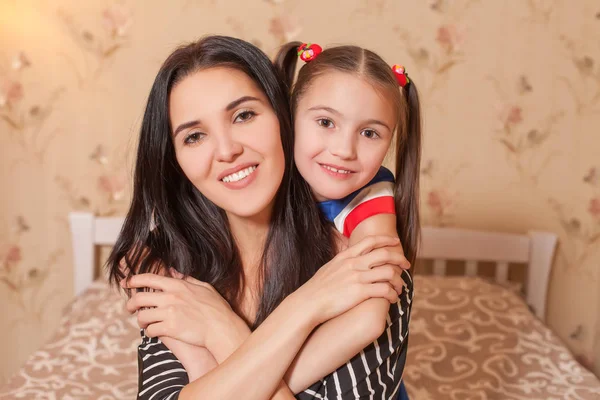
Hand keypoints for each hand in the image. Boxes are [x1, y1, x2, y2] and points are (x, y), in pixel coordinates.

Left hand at [124, 274, 240, 348]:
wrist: (221, 327)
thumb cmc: (216, 308)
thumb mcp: (203, 287)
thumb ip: (186, 278)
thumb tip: (172, 271)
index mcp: (177, 285)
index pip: (149, 279)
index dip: (133, 280)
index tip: (126, 283)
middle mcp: (170, 297)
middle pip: (139, 298)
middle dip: (131, 304)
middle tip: (130, 309)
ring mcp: (169, 313)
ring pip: (142, 316)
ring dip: (141, 321)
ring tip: (145, 323)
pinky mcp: (170, 329)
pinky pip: (150, 331)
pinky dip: (150, 332)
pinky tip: (155, 332)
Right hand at [298, 235, 407, 324]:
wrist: (309, 302)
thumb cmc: (318, 289)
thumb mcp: (330, 267)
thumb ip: (343, 261)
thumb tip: (350, 257)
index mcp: (346, 256)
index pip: (371, 241)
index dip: (386, 240)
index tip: (396, 242)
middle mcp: (353, 263)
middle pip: (385, 254)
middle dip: (400, 258)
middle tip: (407, 265)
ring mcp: (357, 277)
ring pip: (389, 272)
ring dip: (399, 280)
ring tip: (400, 288)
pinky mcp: (360, 292)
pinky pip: (384, 290)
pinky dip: (392, 294)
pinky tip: (392, 299)